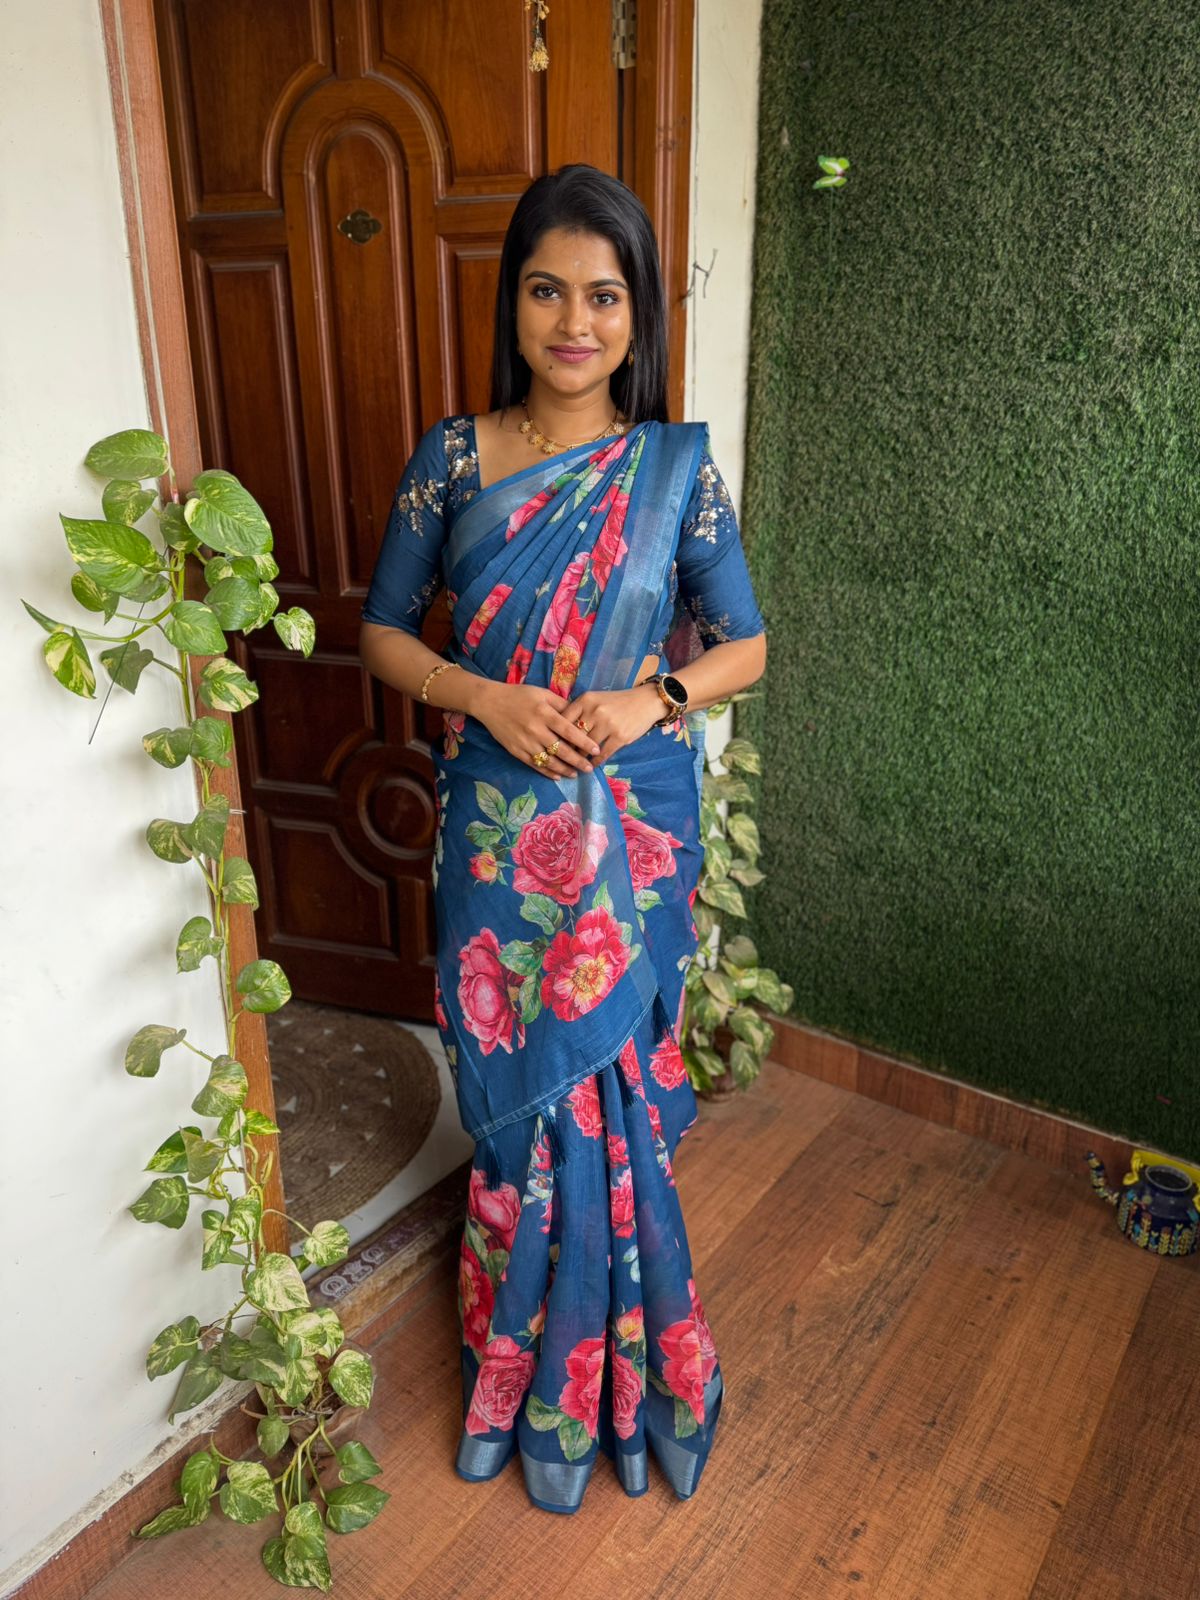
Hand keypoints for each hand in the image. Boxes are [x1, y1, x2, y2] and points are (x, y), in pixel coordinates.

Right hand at [473, 681, 604, 778]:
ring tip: (576, 774)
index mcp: (544, 714)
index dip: (584, 742)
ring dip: (564, 769)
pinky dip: (547, 771)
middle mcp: (536, 730)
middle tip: (589, 768)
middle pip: (561, 750)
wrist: (489, 702)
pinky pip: (534, 764)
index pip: (569, 731)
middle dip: (578, 761)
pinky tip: (558, 775)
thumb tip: (579, 715)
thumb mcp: (542, 693)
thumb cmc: (519, 695)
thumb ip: (561, 704)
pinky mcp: (516, 751)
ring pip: (549, 761)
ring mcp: (525, 742)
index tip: (596, 750)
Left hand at [560, 683, 665, 766]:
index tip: (553, 744)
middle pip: (573, 736)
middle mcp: (595, 711)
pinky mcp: (620, 737)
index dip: (556, 734)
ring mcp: (608, 725)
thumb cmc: (617, 702)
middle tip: (561, 759)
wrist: (646, 702)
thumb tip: (559, 730)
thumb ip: (579, 710)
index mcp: (586, 700)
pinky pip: (602, 754)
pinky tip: (591, 765)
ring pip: (586, 748)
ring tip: (576, 764)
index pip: (563, 719)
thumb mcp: (595, 699)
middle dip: (566, 749)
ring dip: (580, 758)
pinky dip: (595, 762)